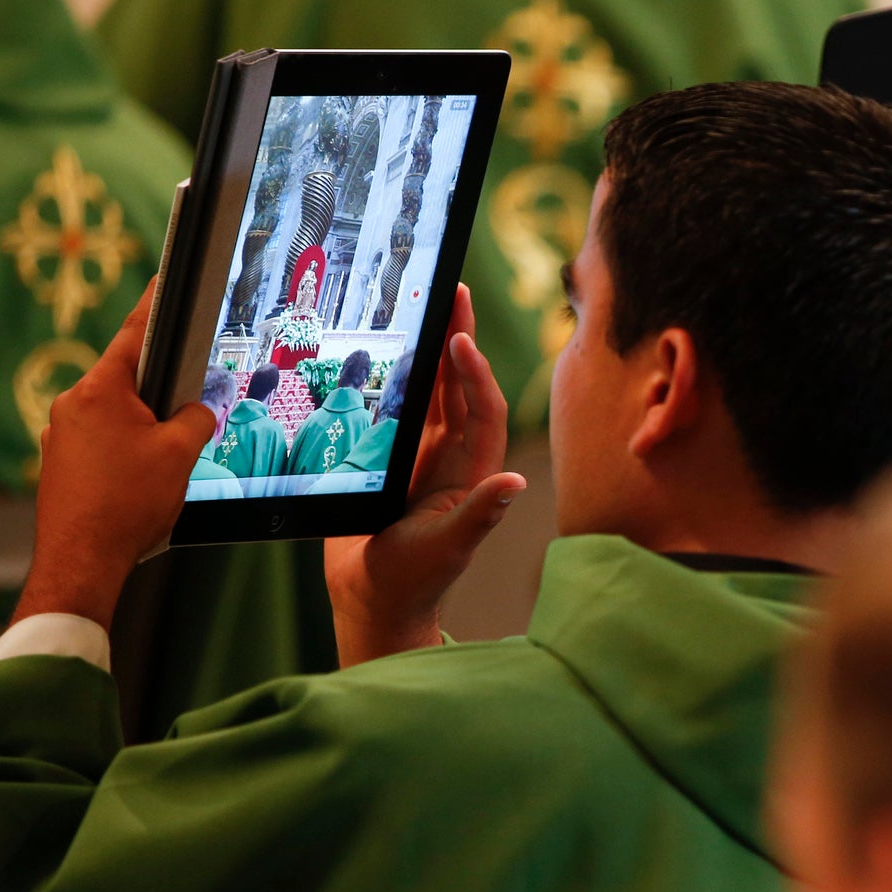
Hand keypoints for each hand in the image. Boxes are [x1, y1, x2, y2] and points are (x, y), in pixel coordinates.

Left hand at [15, 281, 214, 629]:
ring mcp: (61, 436)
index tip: (162, 282)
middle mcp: (72, 407)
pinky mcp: (61, 464)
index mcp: (99, 392)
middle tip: (185, 422)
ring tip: (162, 469)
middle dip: (161, 400)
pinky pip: (103, 445)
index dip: (153, 309)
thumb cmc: (127, 504)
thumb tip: (195, 412)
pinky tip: (141, 486)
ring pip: (117, 418)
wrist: (84, 559)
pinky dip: (126, 457)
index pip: (133, 337)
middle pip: (128, 383)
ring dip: (144, 435)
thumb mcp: (180, 453)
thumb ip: (195, 419)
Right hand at [325, 285, 525, 665]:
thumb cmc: (414, 582)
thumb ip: (478, 516)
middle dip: (460, 340)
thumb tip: (516, 484)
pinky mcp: (394, 459)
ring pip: (433, 392)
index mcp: (471, 473)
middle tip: (454, 291)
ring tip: (430, 304)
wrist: (376, 601)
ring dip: (434, 350)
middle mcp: (452, 458)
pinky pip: (403, 408)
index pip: (483, 411)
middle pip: (462, 388)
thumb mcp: (446, 549)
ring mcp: (424, 456)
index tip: (461, 340)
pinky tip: (390, 348)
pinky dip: (402, 378)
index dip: (476, 375)